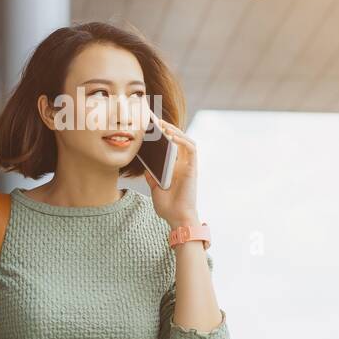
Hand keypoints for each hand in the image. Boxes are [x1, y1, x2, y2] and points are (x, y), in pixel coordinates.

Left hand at [142, 113, 199, 228]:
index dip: (164, 134)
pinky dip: (183, 140)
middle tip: (155, 120)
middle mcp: (183, 164)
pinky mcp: (192, 168)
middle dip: (168, 128)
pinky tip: (172, 137)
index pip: (171, 146)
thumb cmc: (168, 207)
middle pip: (179, 140)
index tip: (152, 125)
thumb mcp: (155, 188)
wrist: (176, 219)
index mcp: (175, 167)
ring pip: (186, 141)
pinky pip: (191, 149)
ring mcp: (188, 166)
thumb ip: (151, 176)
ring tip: (163, 126)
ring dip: (176, 131)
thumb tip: (145, 165)